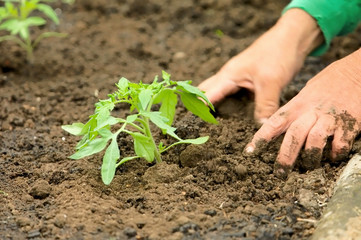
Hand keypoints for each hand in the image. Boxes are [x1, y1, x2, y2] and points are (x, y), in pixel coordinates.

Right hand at [199, 9, 322, 122]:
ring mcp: (237, 78)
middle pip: (205, 91)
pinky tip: (234, 116)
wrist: (293, 38)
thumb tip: (261, 127)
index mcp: (228, 76)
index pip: (205, 95)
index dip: (197, 109)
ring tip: (211, 124)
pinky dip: (229, 104)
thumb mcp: (271, 82)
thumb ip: (265, 105)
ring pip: (218, 93)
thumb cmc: (278, 54)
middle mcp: (228, 77)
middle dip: (199, 106)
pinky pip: (232, 94)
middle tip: (198, 125)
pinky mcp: (247, 81)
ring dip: (213, 106)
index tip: (192, 125)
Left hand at [245, 49, 360, 176]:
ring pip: (315, 141)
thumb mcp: (305, 93)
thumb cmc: (328, 83)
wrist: (355, 71)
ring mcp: (330, 118)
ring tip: (309, 165)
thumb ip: (294, 111)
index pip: (275, 122)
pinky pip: (340, 143)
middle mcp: (311, 111)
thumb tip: (278, 128)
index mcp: (298, 104)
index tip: (250, 152)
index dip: (261, 137)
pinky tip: (334, 156)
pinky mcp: (349, 123)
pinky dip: (336, 153)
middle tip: (280, 173)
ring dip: (311, 157)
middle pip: (294, 135)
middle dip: (285, 157)